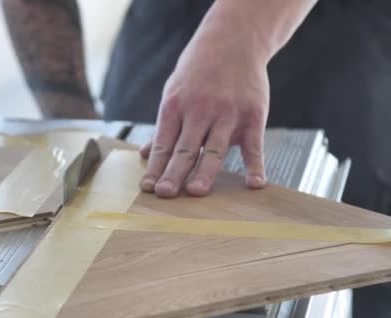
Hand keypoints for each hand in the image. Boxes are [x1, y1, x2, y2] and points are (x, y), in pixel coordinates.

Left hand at [140, 30, 269, 197]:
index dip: (155, 167)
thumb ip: (164, 126)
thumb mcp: (174, 92)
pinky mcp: (253, 115)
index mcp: (175, 106)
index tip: (148, 188)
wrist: (234, 40)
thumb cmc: (198, 70)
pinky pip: (253, 144)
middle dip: (173, 173)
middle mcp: (200, 110)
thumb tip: (145, 153)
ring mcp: (228, 113)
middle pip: (185, 148)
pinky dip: (255, 165)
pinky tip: (255, 183)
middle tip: (164, 194)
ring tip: (195, 192)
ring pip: (214, 149)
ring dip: (204, 172)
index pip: (163, 143)